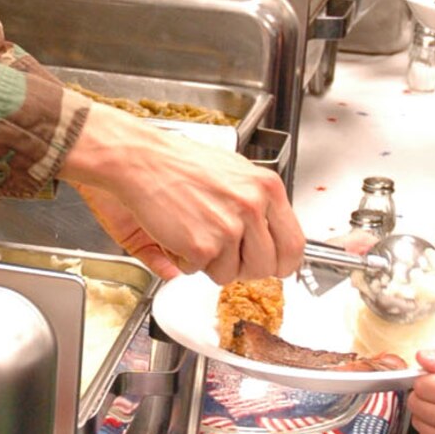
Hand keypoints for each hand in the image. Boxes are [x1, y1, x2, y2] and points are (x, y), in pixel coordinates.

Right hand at [62, 105, 304, 283]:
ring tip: (194, 233)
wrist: (140, 159)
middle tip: (223, 254)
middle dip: (244, 268)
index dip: (282, 262)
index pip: (294, 243)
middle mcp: (253, 206)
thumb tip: (268, 245)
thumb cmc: (178, 163)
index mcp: (266, 187)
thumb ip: (255, 205)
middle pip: (268, 266)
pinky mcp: (203, 246)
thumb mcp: (233, 173)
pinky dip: (186, 261)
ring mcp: (230, 227)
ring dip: (212, 265)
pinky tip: (177, 234)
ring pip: (233, 274)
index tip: (272, 265)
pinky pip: (201, 272)